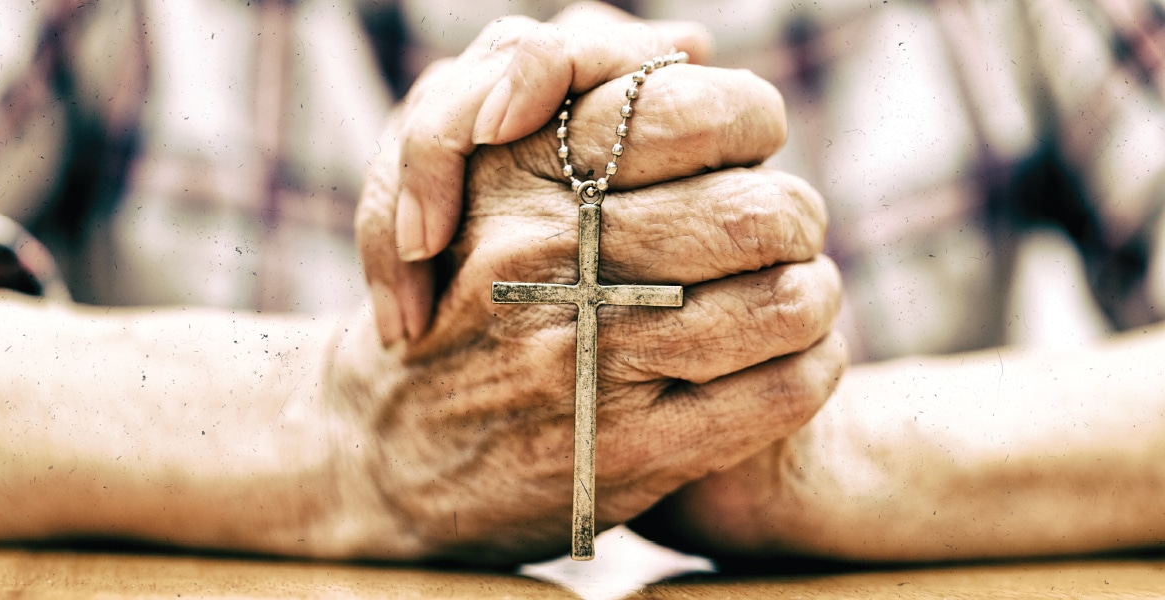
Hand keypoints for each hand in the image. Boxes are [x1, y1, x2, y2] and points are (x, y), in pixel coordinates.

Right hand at [337, 62, 844, 563]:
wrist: (387, 446)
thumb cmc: (461, 296)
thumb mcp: (480, 175)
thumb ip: (571, 90)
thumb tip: (693, 47)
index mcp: (520, 171)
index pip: (693, 110)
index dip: (748, 120)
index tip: (742, 149)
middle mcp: (551, 255)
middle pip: (761, 208)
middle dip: (796, 216)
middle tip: (784, 231)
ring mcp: (588, 356)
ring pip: (787, 300)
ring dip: (815, 295)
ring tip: (798, 296)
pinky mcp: (624, 448)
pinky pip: (782, 391)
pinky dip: (815, 369)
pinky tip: (793, 362)